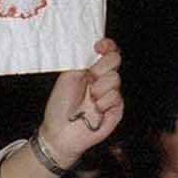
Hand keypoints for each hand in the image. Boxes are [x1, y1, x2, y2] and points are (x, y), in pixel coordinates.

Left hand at [37, 38, 123, 167]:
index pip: (108, 51)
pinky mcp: (117, 108)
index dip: (107, 46)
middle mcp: (103, 79)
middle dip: (100, 69)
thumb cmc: (60, 106)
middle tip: (88, 81)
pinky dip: (102, 103)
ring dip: (98, 89)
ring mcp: (111, 93)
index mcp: (91, 70)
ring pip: (115, 79)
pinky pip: (116, 96)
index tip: (99, 47)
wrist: (60, 131)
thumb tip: (93, 47)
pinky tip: (95, 110)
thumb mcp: (67, 77)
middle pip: (115, 60)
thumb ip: (82, 61)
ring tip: (89, 100)